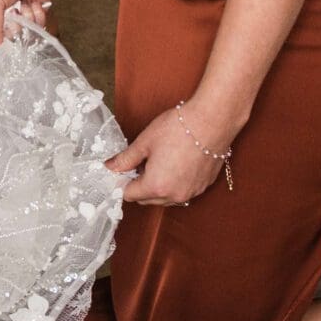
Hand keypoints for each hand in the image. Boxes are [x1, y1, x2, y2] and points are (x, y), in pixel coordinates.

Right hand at [0, 0, 55, 49]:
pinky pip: (40, 26)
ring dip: (30, 15)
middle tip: (16, 6)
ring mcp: (21, 17)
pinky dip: (39, 12)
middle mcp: (3, 18)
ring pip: (29, 34)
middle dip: (18, 22)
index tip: (6, 32)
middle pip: (13, 39)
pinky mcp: (35, 14)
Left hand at [108, 100, 235, 206]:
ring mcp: (191, 193)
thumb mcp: (144, 142)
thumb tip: (109, 166)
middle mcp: (175, 195)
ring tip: (157, 161)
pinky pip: (182, 191)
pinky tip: (175, 163)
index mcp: (156, 186)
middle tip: (139, 163)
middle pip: (147, 199)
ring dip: (157, 186)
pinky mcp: (203, 186)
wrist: (212, 122)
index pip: (129, 195)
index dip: (122, 182)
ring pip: (165, 198)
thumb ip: (125, 159)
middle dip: (139, 185)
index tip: (121, 170)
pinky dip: (174, 183)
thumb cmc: (178, 129)